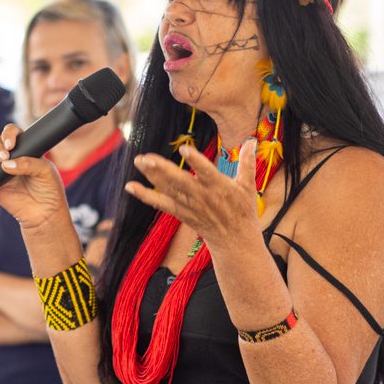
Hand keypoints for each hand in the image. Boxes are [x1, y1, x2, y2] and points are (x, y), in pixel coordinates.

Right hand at [0, 125, 67, 230]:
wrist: (43, 214)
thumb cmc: (49, 190)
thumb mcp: (45, 172)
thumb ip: (28, 164)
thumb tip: (5, 164)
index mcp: (24, 148)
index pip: (11, 132)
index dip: (8, 134)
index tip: (10, 146)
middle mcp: (9, 155)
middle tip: (3, 157)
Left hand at [126, 140, 260, 249]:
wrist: (234, 242)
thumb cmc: (243, 212)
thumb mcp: (249, 186)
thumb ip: (248, 162)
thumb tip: (251, 141)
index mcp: (220, 187)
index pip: (207, 172)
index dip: (197, 161)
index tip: (185, 148)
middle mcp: (202, 197)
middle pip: (180, 182)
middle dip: (162, 170)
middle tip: (146, 157)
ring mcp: (190, 206)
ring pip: (168, 190)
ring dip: (151, 177)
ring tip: (138, 162)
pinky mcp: (181, 213)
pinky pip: (161, 204)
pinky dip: (145, 196)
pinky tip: (131, 187)